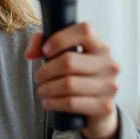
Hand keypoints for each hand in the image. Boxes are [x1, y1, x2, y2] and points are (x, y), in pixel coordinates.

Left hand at [25, 22, 120, 138]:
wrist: (100, 107)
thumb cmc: (80, 76)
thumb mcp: (67, 56)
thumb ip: (44, 45)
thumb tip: (30, 53)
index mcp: (101, 46)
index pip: (84, 31)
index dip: (60, 39)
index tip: (46, 50)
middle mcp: (109, 64)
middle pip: (69, 62)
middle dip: (47, 70)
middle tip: (38, 77)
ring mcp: (109, 86)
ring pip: (69, 84)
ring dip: (48, 88)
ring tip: (42, 90)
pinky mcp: (104, 106)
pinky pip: (72, 103)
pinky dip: (54, 103)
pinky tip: (48, 102)